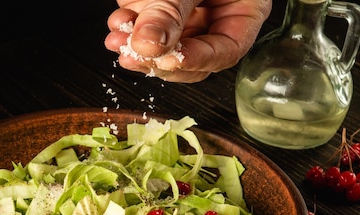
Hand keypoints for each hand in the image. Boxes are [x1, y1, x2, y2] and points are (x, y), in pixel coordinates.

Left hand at [104, 0, 271, 81]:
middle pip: (192, 57)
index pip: (227, 49)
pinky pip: (142, 34)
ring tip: (118, 41)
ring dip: (136, 50)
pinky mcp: (155, 11)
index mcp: (243, 7)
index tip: (170, 61)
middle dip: (159, 59)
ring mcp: (183, 15)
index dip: (198, 59)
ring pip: (163, 51)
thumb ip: (172, 10)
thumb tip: (151, 46)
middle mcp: (214, 15)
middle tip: (136, 56)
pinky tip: (116, 27)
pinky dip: (126, 33)